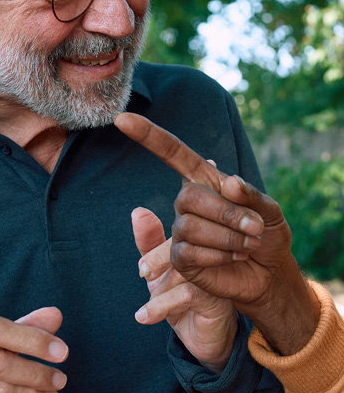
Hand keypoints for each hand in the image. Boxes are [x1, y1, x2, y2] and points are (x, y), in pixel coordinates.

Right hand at [115, 112, 319, 354]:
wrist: (269, 274)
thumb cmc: (268, 236)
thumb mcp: (271, 211)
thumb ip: (252, 195)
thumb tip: (228, 181)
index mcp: (205, 181)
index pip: (172, 152)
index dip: (148, 136)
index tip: (121, 118)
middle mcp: (188, 202)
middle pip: (190, 197)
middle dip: (227, 214)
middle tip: (256, 228)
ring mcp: (182, 230)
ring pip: (190, 227)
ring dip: (227, 238)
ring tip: (248, 245)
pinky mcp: (181, 259)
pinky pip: (189, 252)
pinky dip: (218, 256)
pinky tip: (233, 258)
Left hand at [132, 207, 236, 372]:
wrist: (201, 336)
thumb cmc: (179, 297)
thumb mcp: (159, 272)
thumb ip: (149, 243)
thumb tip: (138, 211)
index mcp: (198, 244)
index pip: (177, 235)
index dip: (157, 252)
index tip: (144, 270)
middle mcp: (211, 255)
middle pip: (181, 248)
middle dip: (158, 263)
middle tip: (145, 278)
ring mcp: (217, 275)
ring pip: (183, 269)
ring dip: (160, 290)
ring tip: (145, 309)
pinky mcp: (219, 298)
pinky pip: (186, 294)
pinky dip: (160, 306)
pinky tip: (144, 316)